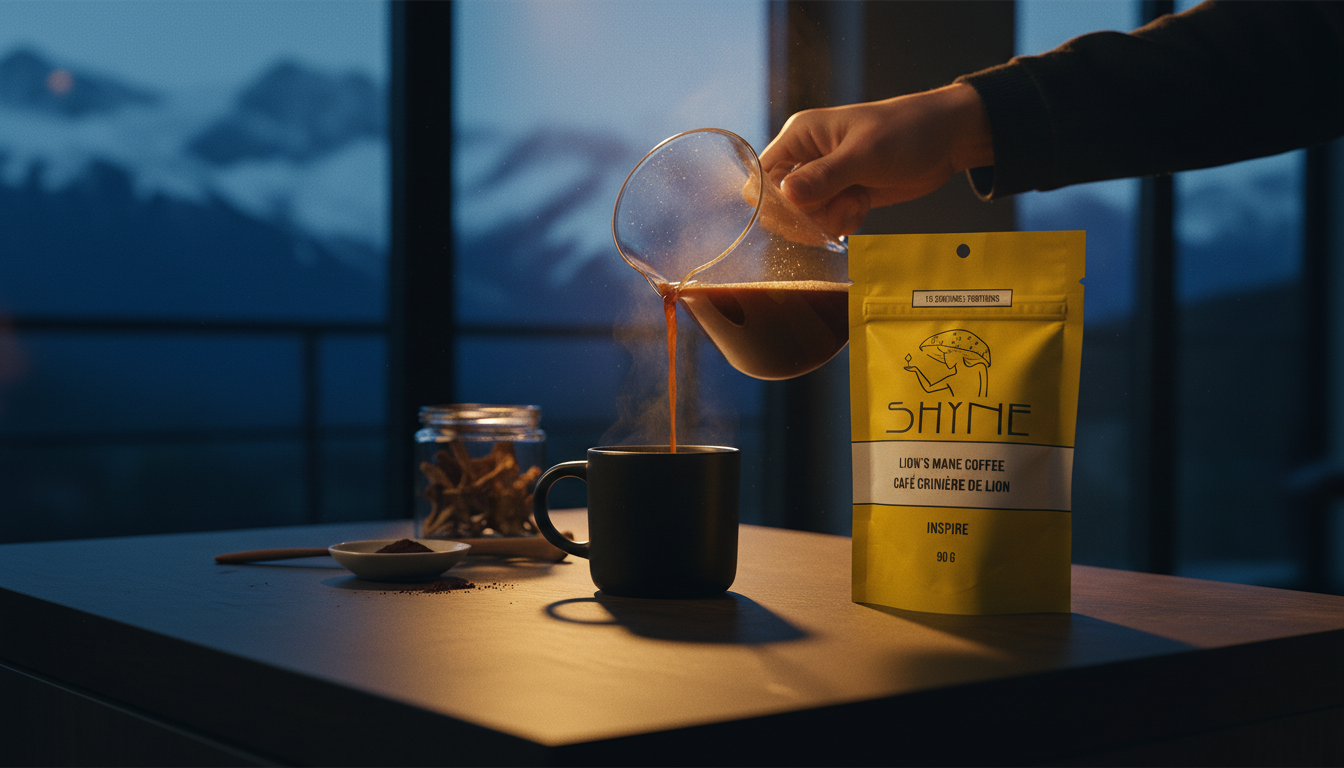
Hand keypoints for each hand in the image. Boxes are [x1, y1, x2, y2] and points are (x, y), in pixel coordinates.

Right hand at [758, 83, 993, 236]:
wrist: (948, 139)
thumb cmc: (907, 131)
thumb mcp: (865, 154)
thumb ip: (825, 177)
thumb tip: (785, 196)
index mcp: (800, 137)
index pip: (760, 177)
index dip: (773, 201)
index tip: (802, 209)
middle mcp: (805, 158)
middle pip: (779, 205)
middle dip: (806, 215)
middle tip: (837, 205)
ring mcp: (825, 179)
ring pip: (804, 218)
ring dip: (828, 220)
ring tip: (856, 203)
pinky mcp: (843, 195)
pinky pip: (826, 222)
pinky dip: (842, 222)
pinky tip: (862, 207)